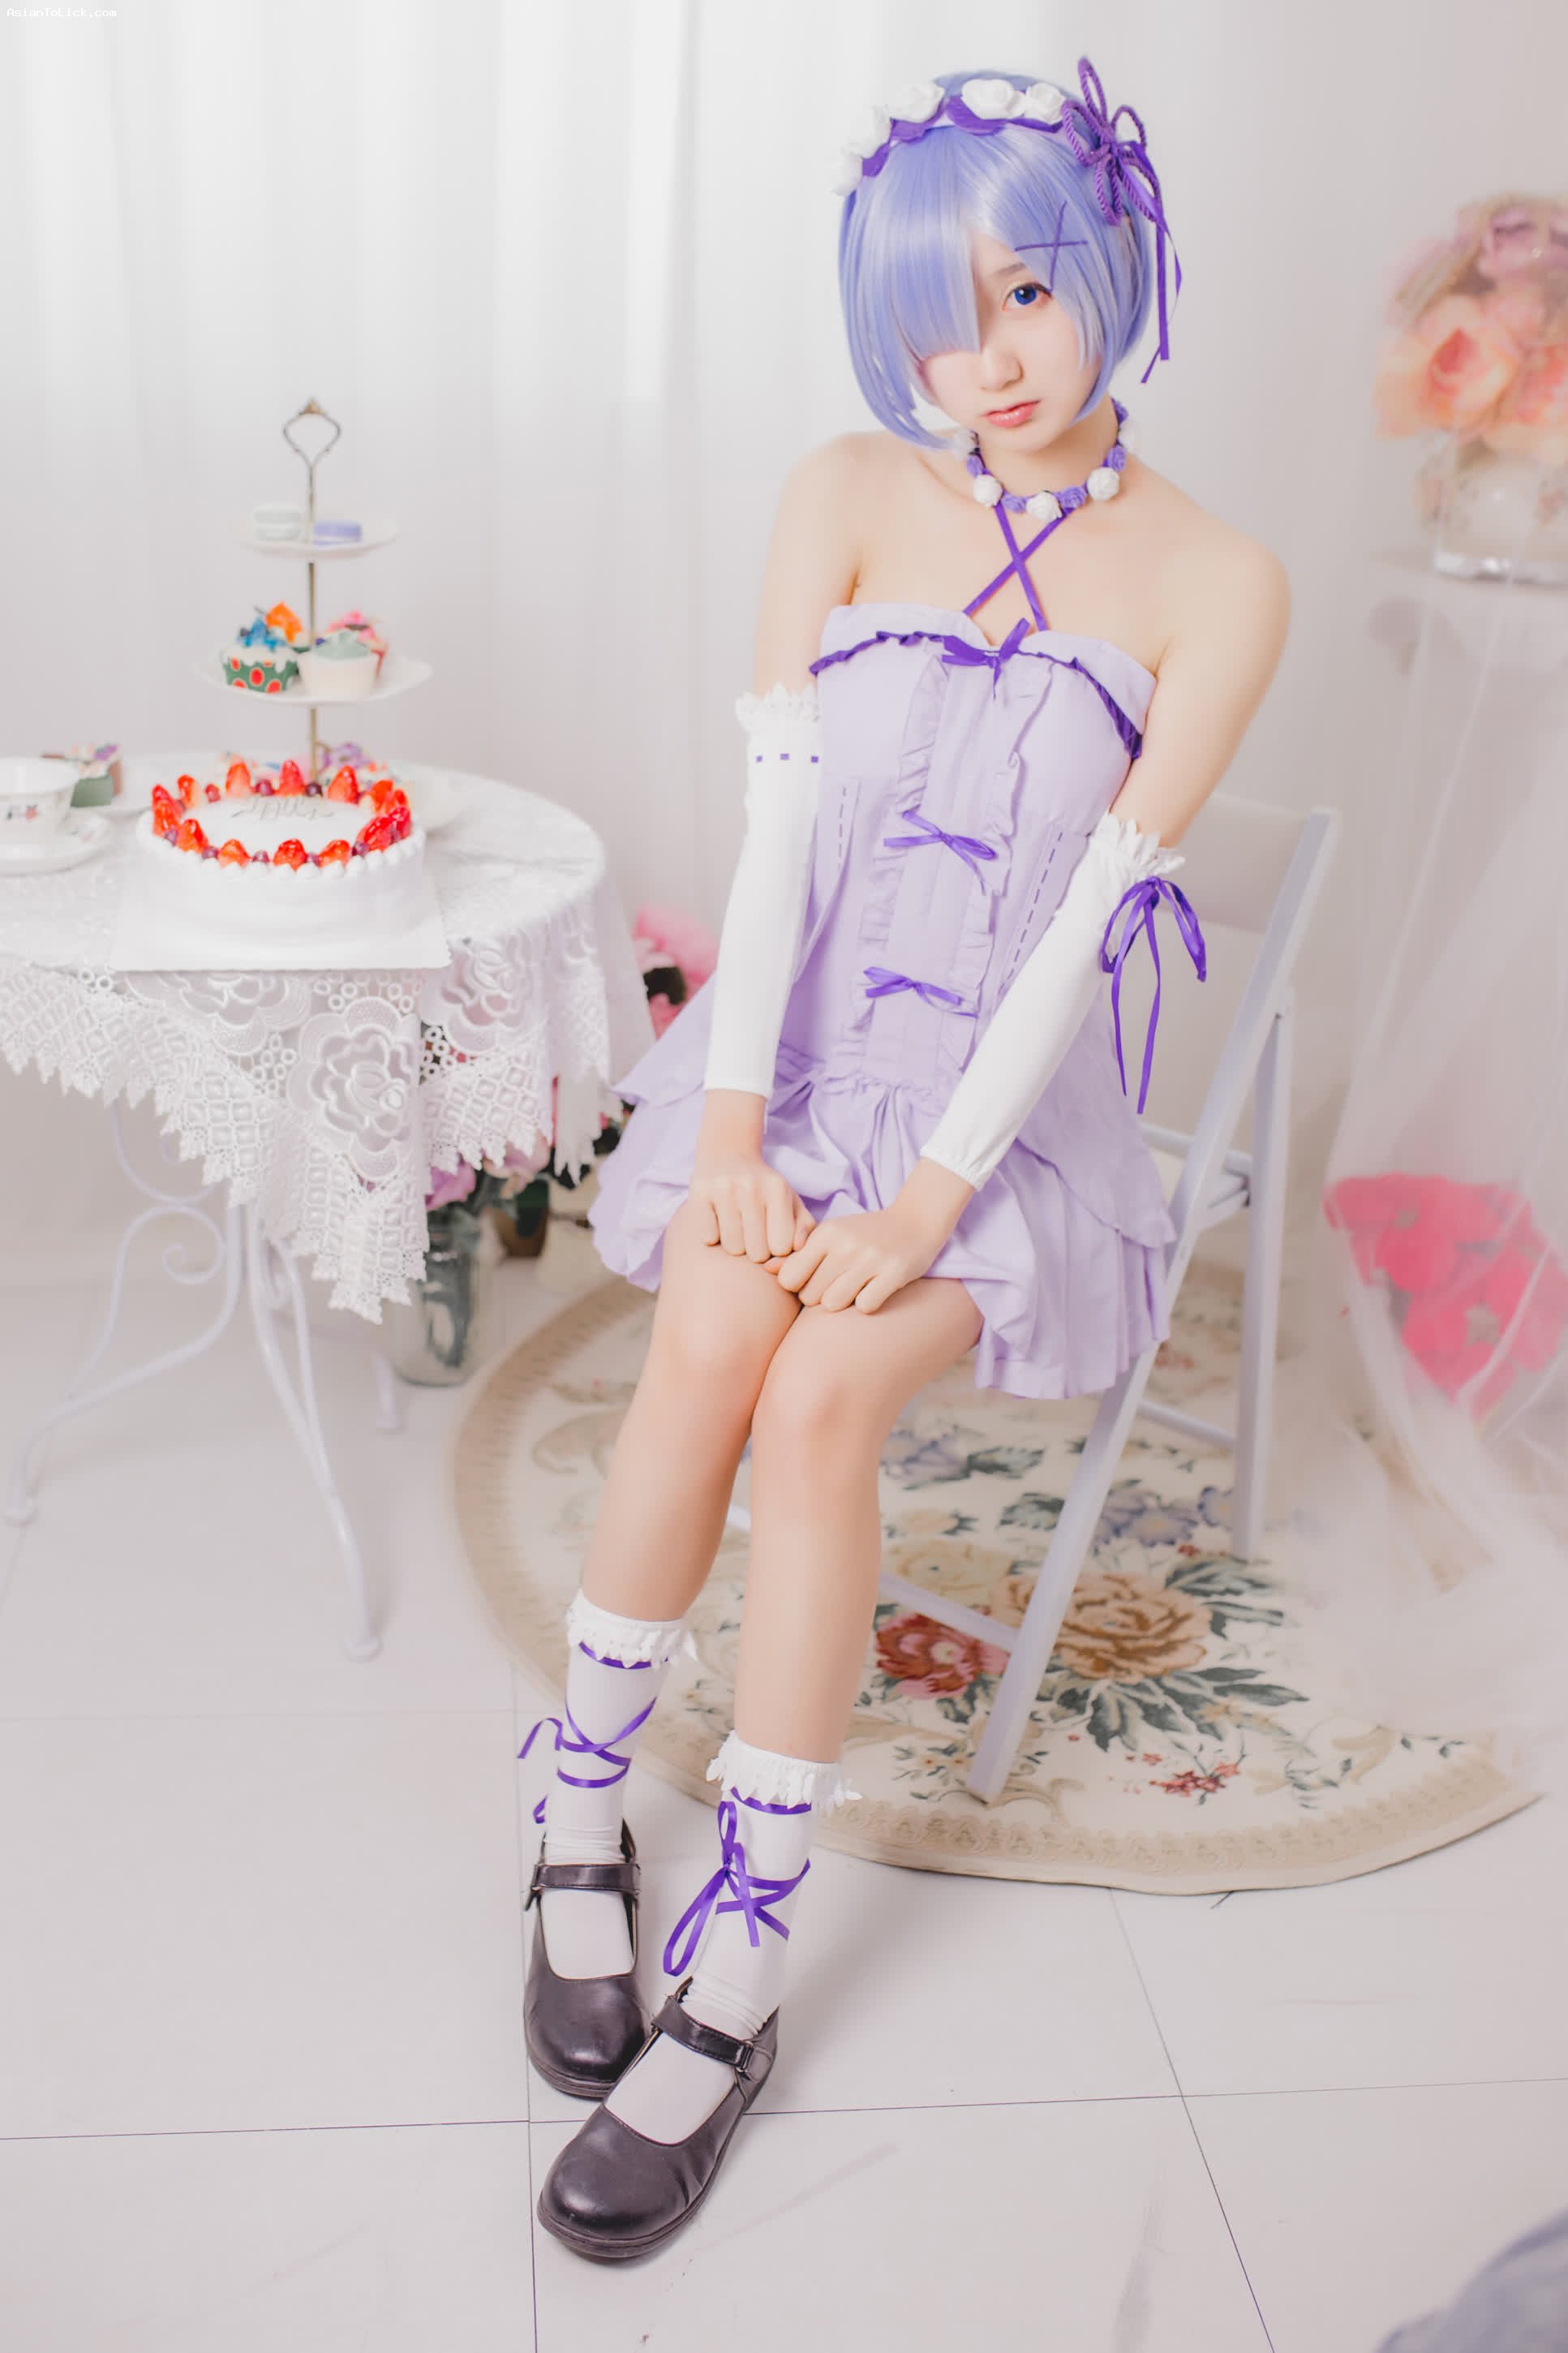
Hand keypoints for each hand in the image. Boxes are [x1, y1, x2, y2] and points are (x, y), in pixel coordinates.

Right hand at [689, 1139, 816, 1262]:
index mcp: (778, 1190)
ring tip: (736, 1229)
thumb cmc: (764, 1187)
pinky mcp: (699, 1193)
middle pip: (757, 1252)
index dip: (776, 1250)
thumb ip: (804, 1227)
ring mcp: (724, 1189)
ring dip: (734, 1245)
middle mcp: (751, 1187)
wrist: (728, 1153)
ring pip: (732, 1247)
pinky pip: (708, 1238)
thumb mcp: (790, 1201)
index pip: (782, 1247)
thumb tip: (798, 1247)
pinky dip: (712, 1237)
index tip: (771, 1239)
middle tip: (752, 1235)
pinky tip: (718, 1222)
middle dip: (755, 1251)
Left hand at [765, 1203, 946, 1313]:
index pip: (789, 1278)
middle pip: (809, 1296)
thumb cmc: (865, 1233)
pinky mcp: (893, 1273)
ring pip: (833, 1304)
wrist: (917, 1220)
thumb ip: (799, 1254)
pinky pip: (864, 1307)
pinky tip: (874, 1291)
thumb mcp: (831, 1235)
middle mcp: (845, 1244)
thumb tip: (767, 1269)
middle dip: (820, 1297)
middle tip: (838, 1285)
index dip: (797, 1286)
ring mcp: (870, 1259)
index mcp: (826, 1233)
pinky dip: (867, 1305)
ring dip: (842, 1304)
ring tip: (854, 1289)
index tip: (812, 1281)